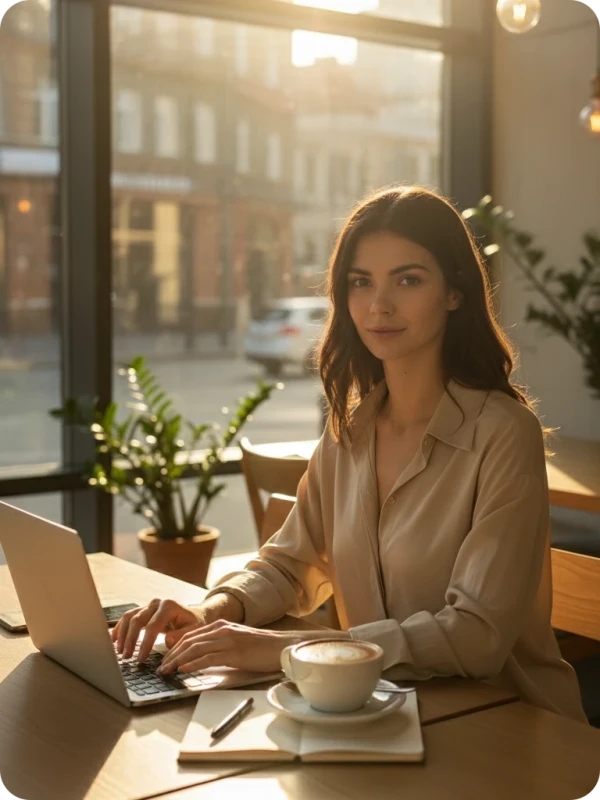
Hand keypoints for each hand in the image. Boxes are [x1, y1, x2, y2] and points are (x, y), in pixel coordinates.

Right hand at [112, 598, 199, 661]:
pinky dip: (120, 628)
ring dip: (122, 635)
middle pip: (137, 620)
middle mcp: (157, 603)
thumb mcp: (193, 631)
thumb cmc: (194, 624)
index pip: (152, 626)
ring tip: (119, 652)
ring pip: (129, 617)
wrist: (195, 615)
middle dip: (130, 640)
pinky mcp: (143, 610)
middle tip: (126, 657)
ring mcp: (149, 606)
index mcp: (169, 606)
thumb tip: (168, 641)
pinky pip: (127, 617)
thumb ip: (181, 636)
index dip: (145, 643)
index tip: (140, 659)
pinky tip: (114, 640)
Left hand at [156, 620, 302, 674]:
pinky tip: (183, 670)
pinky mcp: (234, 652)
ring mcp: (228, 640)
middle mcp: (222, 630)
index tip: (164, 659)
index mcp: (221, 626)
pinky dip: (192, 664)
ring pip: (195, 648)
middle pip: (189, 641)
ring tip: (165, 671)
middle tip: (159, 667)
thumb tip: (200, 658)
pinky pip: (208, 657)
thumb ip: (219, 646)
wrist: (282, 647)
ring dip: (176, 661)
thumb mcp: (237, 642)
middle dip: (171, 655)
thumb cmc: (261, 648)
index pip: (190, 635)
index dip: (174, 648)